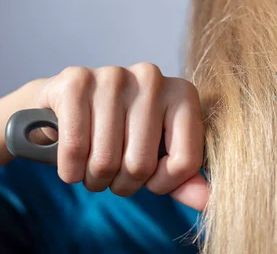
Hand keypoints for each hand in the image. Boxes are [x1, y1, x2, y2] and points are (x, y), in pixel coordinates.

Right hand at [33, 62, 208, 210]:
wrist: (68, 107)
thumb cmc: (123, 134)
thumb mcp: (160, 155)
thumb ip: (185, 179)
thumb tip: (208, 201)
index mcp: (183, 93)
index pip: (185, 162)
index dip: (163, 184)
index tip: (150, 177)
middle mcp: (152, 77)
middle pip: (140, 165)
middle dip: (123, 184)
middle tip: (115, 173)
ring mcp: (114, 75)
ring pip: (106, 161)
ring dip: (95, 179)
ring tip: (93, 165)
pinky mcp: (76, 81)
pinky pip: (75, 149)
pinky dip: (70, 169)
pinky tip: (73, 161)